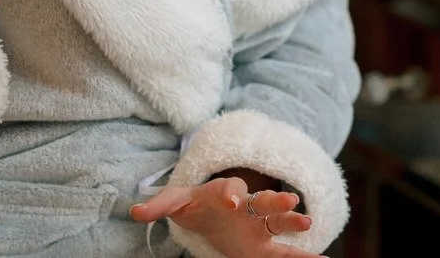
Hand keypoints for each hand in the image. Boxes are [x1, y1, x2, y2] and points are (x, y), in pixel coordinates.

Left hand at [131, 177, 311, 256]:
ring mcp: (260, 223)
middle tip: (287, 199)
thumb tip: (133, 210)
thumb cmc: (195, 204)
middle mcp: (248, 204)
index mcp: (224, 191)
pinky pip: (286, 251)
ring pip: (279, 219)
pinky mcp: (266, 244)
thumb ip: (158, 206)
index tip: (233, 200)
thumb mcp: (175, 203)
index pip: (229, 188)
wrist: (213, 212)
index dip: (231, 193)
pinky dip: (303, 256)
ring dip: (292, 220)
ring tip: (307, 223)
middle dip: (274, 199)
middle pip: (262, 198)